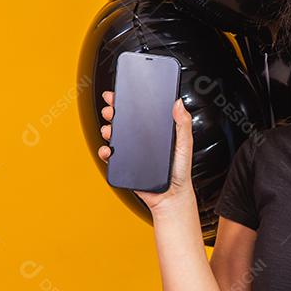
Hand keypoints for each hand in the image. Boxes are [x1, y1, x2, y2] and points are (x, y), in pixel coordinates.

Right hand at [98, 90, 195, 214]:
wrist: (170, 197)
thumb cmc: (180, 173)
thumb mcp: (185, 145)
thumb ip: (183, 124)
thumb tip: (179, 103)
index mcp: (157, 131)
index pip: (142, 112)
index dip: (130, 101)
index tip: (122, 92)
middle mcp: (143, 140)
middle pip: (125, 121)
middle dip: (114, 112)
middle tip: (111, 109)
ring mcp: (133, 152)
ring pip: (115, 135)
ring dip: (107, 129)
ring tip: (109, 128)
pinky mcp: (125, 164)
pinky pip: (110, 156)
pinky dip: (105, 151)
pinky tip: (108, 149)